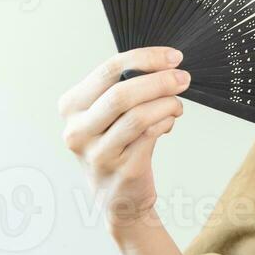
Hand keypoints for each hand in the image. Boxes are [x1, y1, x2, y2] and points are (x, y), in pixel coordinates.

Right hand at [57, 47, 189, 235]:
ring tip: (177, 105)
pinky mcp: (121, 168)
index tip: (173, 57)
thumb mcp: (110, 114)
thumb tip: (165, 64)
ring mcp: (97, 152)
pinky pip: (150, 135)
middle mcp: (77, 129)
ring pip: (138, 115)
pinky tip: (169, 123)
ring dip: (167, 104)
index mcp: (71, 106)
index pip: (108, 70)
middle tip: (183, 79)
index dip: (145, 58)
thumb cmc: (118, 145)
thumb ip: (126, 87)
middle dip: (160, 81)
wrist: (119, 196)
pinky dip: (166, 122)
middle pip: (122, 93)